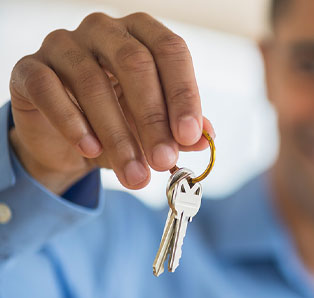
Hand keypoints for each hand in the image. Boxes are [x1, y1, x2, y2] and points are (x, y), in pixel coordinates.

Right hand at [9, 12, 214, 193]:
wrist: (66, 135)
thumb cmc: (116, 122)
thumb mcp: (151, 127)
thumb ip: (177, 129)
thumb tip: (205, 138)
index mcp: (140, 34)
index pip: (170, 51)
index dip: (183, 94)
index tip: (190, 136)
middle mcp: (104, 30)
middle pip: (135, 63)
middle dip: (153, 118)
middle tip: (163, 160)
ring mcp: (64, 45)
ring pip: (93, 82)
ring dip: (117, 135)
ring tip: (133, 174)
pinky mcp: (30, 69)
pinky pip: (49, 90)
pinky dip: (72, 122)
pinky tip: (90, 149)